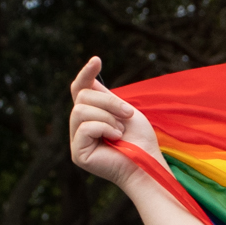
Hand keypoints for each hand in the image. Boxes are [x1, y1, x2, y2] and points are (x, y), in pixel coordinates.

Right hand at [68, 58, 161, 186]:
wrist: (148, 165)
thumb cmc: (141, 141)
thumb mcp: (126, 111)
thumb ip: (106, 98)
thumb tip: (89, 80)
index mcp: (91, 116)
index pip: (80, 90)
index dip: (85, 74)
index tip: (97, 60)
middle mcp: (80, 127)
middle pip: (82, 98)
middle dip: (108, 103)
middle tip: (128, 115)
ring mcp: (77, 141)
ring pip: (81, 111)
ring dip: (107, 118)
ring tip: (121, 131)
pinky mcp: (78, 153)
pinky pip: (84, 127)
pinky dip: (103, 129)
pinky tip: (116, 139)